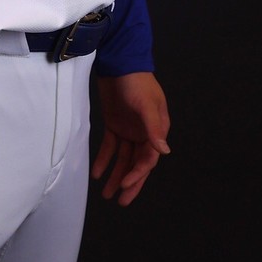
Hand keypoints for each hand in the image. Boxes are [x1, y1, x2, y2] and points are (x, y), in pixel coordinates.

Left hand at [92, 71, 170, 204]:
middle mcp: (144, 133)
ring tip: (106, 194)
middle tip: (120, 201)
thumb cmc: (136, 81)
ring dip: (115, 174)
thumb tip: (164, 151)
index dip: (137, 174)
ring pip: (123, 158)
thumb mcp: (146, 104)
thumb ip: (153, 127)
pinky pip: (110, 146)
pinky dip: (104, 159)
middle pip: (137, 163)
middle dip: (129, 182)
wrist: (118, 60)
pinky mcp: (114, 123)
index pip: (147, 159)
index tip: (124, 184)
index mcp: (156, 130)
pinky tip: (96, 172)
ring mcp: (129, 129)